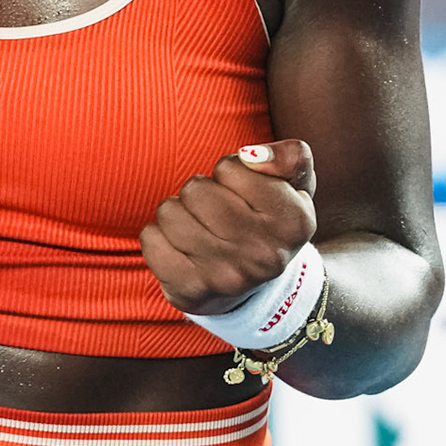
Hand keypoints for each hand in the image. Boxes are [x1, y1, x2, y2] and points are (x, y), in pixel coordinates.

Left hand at [140, 141, 319, 315]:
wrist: (256, 290)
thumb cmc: (269, 221)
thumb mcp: (295, 185)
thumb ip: (291, 155)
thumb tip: (251, 156)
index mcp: (294, 222)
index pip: (230, 167)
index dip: (230, 171)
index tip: (242, 192)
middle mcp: (264, 254)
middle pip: (195, 188)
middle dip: (200, 190)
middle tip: (216, 210)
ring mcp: (226, 277)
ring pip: (169, 211)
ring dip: (178, 212)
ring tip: (199, 227)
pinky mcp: (190, 290)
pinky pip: (150, 238)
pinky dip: (159, 235)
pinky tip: (182, 247)